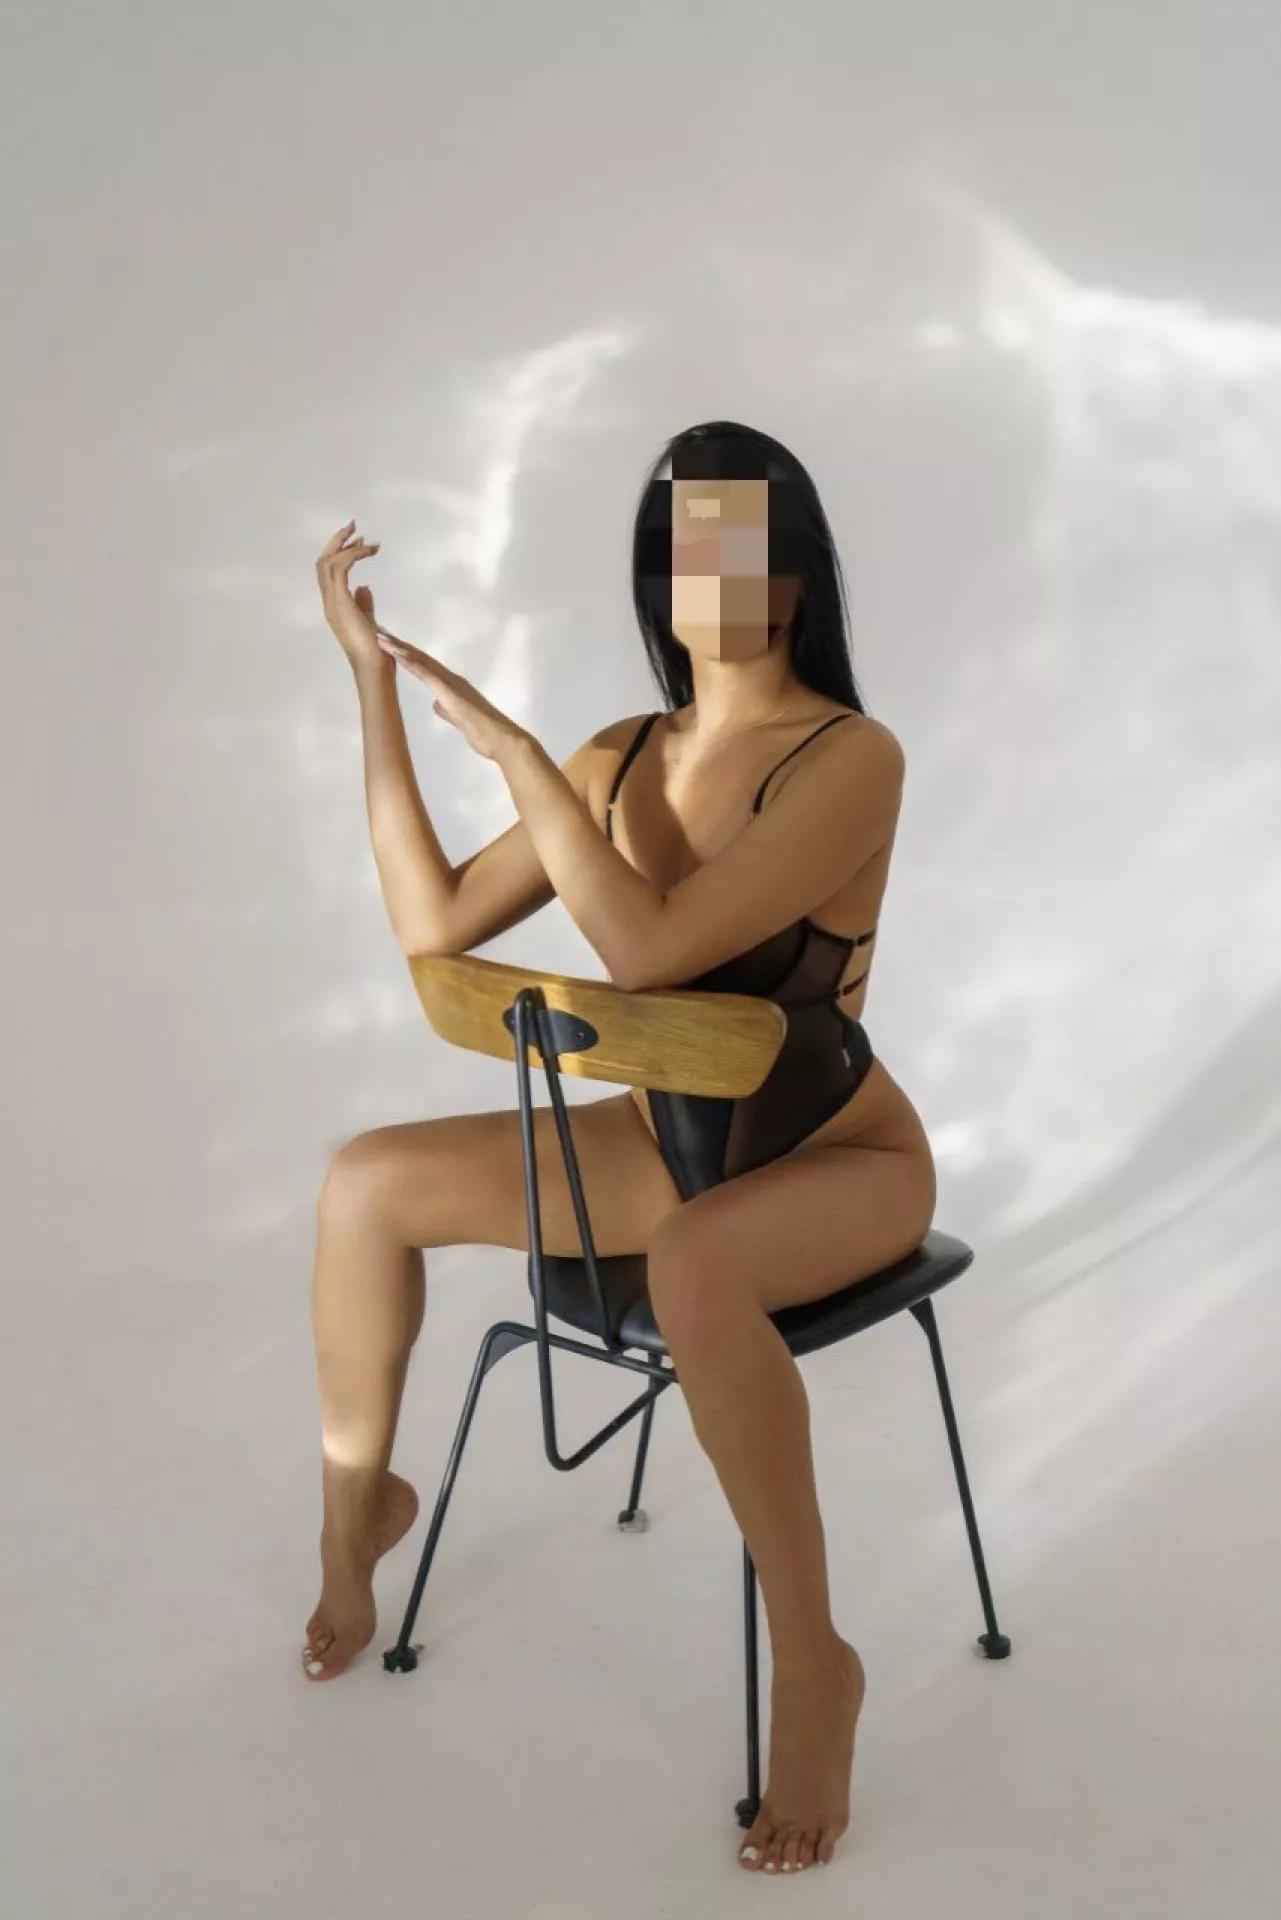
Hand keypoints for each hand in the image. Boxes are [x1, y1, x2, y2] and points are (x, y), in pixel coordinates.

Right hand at [315, 518, 382, 668]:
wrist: (373, 665)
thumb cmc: (374, 650)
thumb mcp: (368, 621)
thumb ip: (364, 604)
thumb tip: (364, 587)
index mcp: (334, 606)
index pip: (328, 572)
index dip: (339, 553)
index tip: (357, 540)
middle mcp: (329, 602)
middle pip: (323, 563)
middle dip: (337, 541)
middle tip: (353, 526)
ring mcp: (332, 602)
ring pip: (329, 562)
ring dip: (346, 545)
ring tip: (363, 536)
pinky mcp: (341, 602)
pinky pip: (341, 569)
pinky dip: (353, 555)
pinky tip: (369, 550)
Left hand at [374, 628, 527, 763]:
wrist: (501, 739)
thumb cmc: (484, 732)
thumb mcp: (460, 720)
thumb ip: (448, 709)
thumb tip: (436, 704)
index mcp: (452, 686)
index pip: (425, 667)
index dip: (407, 655)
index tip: (390, 646)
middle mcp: (451, 679)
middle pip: (420, 659)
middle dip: (399, 646)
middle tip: (380, 633)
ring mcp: (450, 683)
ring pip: (420, 661)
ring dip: (400, 649)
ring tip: (381, 638)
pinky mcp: (449, 692)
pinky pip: (426, 674)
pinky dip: (411, 663)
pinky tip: (397, 654)